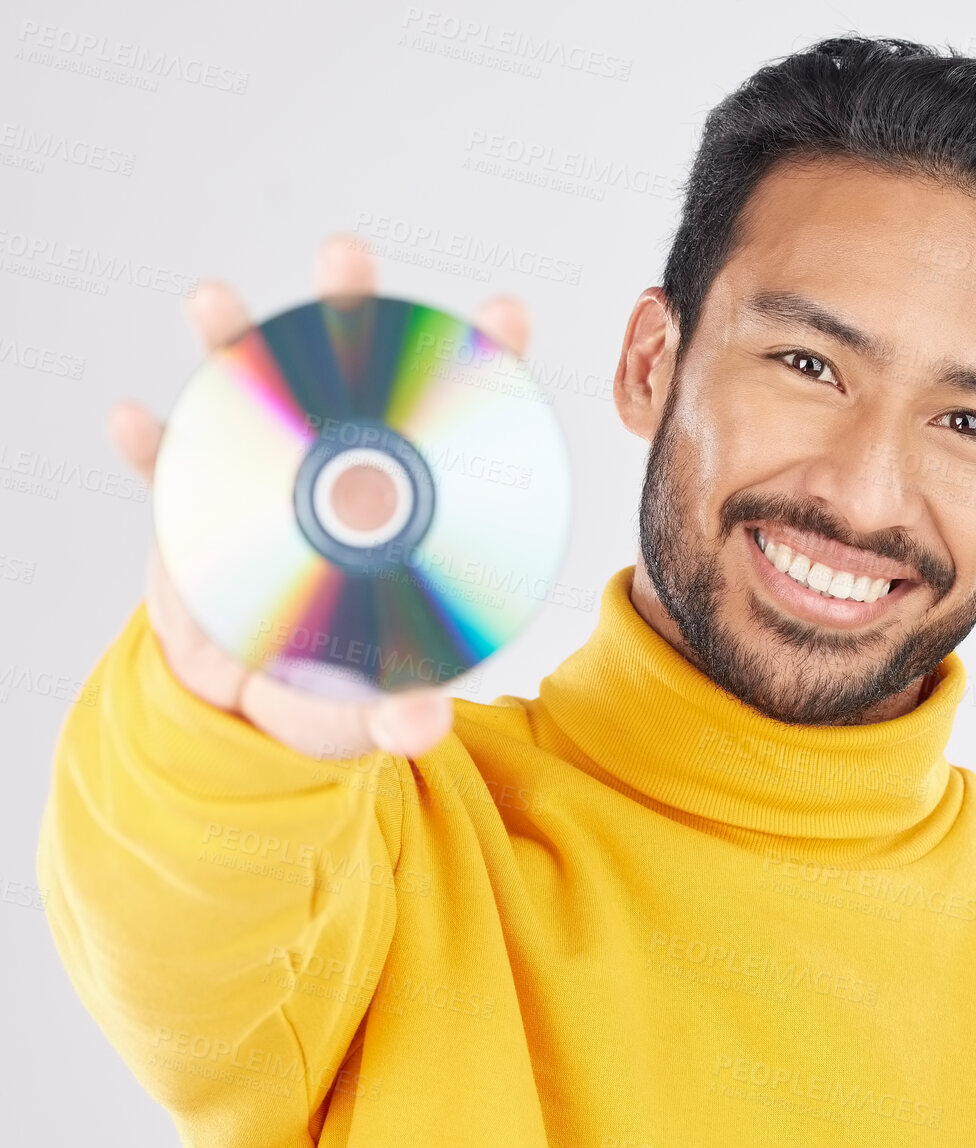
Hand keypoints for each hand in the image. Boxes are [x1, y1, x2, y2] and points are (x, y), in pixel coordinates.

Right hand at [110, 235, 531, 759]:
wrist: (243, 705)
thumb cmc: (325, 689)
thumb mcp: (366, 712)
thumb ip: (397, 716)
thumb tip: (425, 721)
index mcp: (404, 512)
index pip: (454, 432)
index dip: (482, 371)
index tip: (504, 315)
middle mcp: (338, 477)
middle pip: (352, 380)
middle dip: (352, 312)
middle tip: (346, 258)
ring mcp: (264, 483)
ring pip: (250, 397)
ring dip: (233, 344)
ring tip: (214, 303)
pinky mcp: (194, 507)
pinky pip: (166, 469)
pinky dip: (149, 444)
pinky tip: (131, 421)